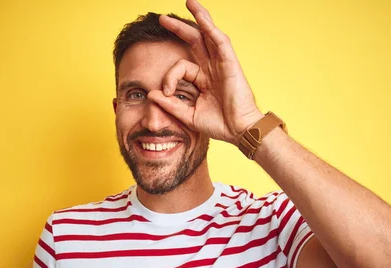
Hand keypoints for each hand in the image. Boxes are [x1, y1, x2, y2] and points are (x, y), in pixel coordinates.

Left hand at [148, 0, 263, 144]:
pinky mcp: (230, 63)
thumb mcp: (188, 115)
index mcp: (203, 79)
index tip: (166, 92)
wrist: (238, 130)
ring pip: (209, 34)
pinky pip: (220, 41)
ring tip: (189, 2)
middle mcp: (212, 68)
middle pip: (195, 41)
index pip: (180, 67)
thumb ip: (170, 105)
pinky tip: (201, 17)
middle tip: (161, 18)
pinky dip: (210, 27)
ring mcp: (222, 64)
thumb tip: (151, 93)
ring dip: (199, 17)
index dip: (170, 77)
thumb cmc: (219, 124)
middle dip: (178, 28)